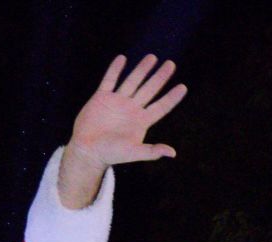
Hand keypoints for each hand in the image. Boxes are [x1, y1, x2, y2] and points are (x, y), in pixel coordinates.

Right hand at [59, 54, 187, 207]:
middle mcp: (132, 109)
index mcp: (141, 121)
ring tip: (152, 57)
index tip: (183, 87)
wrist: (88, 151)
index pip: (161, 107)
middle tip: (171, 64)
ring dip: (142, 69)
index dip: (172, 97)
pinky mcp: (101, 98)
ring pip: (133, 81)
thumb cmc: (111, 154)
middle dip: (160, 77)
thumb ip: (152, 151)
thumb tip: (173, 153)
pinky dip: (115, 70)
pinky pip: (110, 80)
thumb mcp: (133, 152)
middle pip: (150, 89)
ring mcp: (117, 102)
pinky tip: (122, 58)